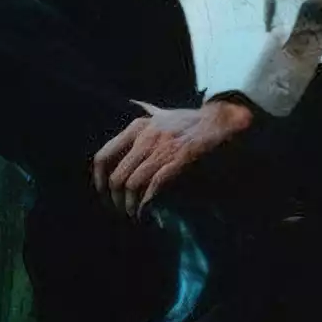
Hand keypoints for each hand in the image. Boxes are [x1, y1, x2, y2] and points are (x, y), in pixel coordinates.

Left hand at [92, 99, 255, 217]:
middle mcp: (146, 136)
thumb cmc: (192, 121)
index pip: (103, 157)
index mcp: (137, 127)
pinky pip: (155, 184)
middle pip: (117, 177)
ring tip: (135, 215)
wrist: (222, 119)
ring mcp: (163, 147)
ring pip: (133, 183)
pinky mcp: (180, 157)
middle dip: (117, 201)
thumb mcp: (162, 114)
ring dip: (131, 206)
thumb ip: (146, 115)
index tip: (104, 195)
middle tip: (123, 212)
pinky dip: (148, 202)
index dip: (99, 181)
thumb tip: (133, 106)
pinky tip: (148, 211)